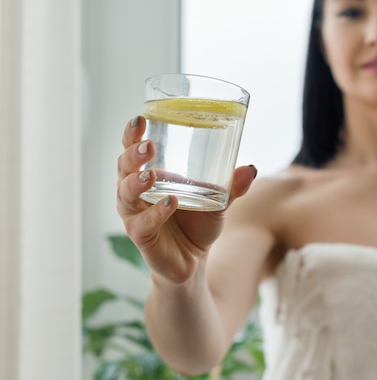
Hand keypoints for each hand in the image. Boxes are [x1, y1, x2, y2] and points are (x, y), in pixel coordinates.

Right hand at [116, 116, 256, 284]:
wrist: (193, 260)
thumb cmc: (199, 224)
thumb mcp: (218, 202)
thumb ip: (232, 187)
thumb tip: (250, 168)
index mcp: (151, 175)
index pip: (133, 150)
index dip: (132, 134)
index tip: (139, 118)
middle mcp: (136, 192)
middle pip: (123, 168)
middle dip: (132, 155)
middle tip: (148, 146)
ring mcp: (136, 214)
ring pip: (125, 194)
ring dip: (136, 182)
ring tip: (150, 175)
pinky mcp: (142, 236)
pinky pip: (142, 223)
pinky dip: (155, 213)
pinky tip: (169, 203)